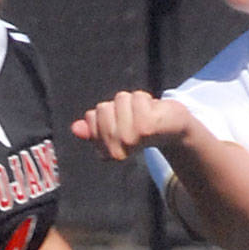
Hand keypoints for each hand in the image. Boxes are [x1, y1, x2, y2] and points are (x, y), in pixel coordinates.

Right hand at [72, 91, 191, 161]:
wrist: (173, 129)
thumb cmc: (143, 126)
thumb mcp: (115, 126)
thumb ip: (93, 129)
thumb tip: (75, 128)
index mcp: (108, 152)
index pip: (90, 118)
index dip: (104, 113)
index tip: (119, 121)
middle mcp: (119, 149)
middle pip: (103, 108)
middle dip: (118, 106)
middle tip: (133, 116)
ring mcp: (132, 138)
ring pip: (119, 100)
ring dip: (132, 101)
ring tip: (143, 113)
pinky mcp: (147, 126)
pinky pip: (135, 97)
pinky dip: (145, 99)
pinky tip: (153, 110)